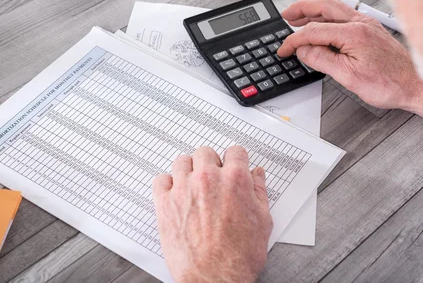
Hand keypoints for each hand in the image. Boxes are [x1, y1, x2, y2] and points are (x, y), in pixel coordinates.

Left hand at [152, 146, 272, 282]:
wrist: (216, 278)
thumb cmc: (238, 257)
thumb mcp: (263, 221)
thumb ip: (259, 192)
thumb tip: (257, 176)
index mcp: (235, 180)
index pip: (235, 152)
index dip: (236, 160)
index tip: (233, 166)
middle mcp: (208, 179)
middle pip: (206, 153)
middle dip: (212, 163)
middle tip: (214, 177)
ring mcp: (184, 189)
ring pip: (182, 161)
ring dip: (189, 169)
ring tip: (194, 184)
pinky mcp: (165, 204)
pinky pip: (160, 180)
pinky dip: (167, 183)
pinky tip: (176, 193)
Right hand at [278, 0, 422, 109]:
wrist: (416, 85)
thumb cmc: (390, 83)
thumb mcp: (348, 77)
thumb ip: (322, 60)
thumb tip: (304, 50)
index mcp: (354, 33)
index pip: (314, 31)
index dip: (294, 40)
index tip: (284, 48)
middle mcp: (361, 23)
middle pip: (324, 7)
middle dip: (301, 9)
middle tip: (286, 15)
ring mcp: (367, 24)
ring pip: (334, 8)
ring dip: (313, 11)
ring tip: (298, 18)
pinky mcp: (371, 30)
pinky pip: (344, 15)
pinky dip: (327, 17)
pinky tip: (322, 24)